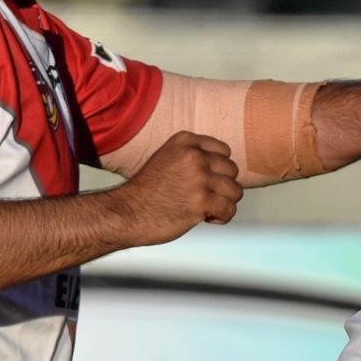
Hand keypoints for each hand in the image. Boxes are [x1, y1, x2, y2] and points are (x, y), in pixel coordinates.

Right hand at [113, 131, 242, 241]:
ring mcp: (198, 178)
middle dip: (222, 186)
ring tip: (206, 208)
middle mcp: (194, 156)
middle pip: (232, 170)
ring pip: (235, 190)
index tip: (204, 181)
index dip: (218, 169)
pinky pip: (229, 209)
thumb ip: (193, 157)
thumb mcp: (168, 159)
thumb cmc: (147, 191)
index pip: (224, 151)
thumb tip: (226, 168)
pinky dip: (222, 217)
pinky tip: (206, 218)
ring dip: (223, 203)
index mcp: (185, 141)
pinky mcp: (201, 201)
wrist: (125, 213)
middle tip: (203, 197)